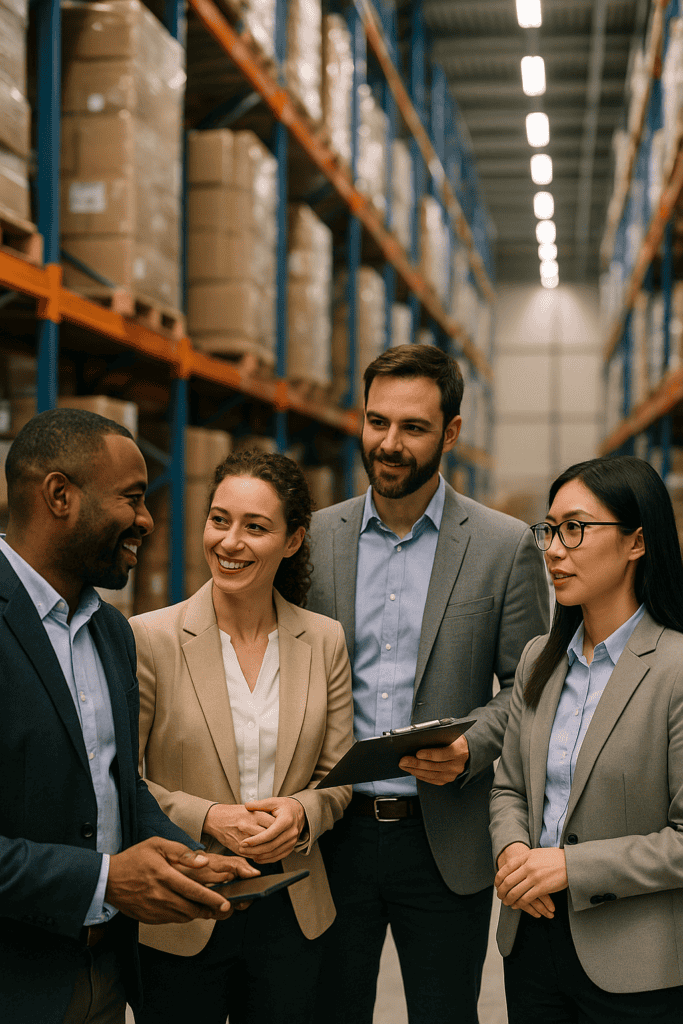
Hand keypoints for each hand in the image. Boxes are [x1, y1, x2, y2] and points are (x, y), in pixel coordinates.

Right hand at [105, 837, 259, 923]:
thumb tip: (203, 861)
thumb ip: (182, 852)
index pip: (192, 890)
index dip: (211, 898)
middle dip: (209, 910)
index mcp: (164, 875)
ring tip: (209, 909)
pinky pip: (172, 920)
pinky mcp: (150, 918)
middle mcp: (160, 895)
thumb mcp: (157, 845)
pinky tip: (188, 908)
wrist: (108, 880)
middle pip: (191, 908)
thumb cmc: (134, 859)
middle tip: (223, 909)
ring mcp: (154, 909)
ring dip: (197, 914)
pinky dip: (183, 916)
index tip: (225, 903)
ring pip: (183, 917)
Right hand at [203, 803, 276, 853]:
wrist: (216, 819)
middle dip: (275, 839)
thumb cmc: (234, 813)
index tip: (282, 830)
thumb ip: (263, 815)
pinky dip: (260, 855)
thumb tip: (277, 823)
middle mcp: (249, 825)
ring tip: (273, 847)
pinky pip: (253, 854)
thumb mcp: (250, 809)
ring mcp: (243, 837)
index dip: (279, 828)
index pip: (272, 824)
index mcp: (254, 814)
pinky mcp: (238, 847)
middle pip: (268, 836)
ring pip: (261, 847)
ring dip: (268, 849)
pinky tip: (263, 853)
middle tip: (280, 840)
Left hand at [238, 798, 305, 862]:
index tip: (243, 842)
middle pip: (271, 846)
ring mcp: (292, 841)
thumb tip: (246, 805)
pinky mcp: (292, 847)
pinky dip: (267, 859)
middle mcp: (291, 832)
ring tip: (246, 854)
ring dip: (259, 856)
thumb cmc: (285, 806)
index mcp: (286, 820)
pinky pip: (279, 856)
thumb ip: (259, 804)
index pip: (269, 834)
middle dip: (255, 850)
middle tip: (241, 850)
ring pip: (274, 853)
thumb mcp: (273, 802)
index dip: (256, 840)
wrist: (301, 812)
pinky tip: (257, 858)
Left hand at [398, 735, 468, 784]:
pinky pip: (432, 780)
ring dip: (415, 770)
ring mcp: (452, 775)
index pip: (443, 754)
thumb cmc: (453, 738)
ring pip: (431, 774)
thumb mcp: (449, 733)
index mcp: (459, 750)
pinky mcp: (447, 780)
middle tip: (402, 760)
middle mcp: (457, 765)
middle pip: (434, 766)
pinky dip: (420, 775)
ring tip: (403, 765)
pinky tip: (411, 770)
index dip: (430, 754)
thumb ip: (437, 735)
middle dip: (416, 763)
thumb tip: (417, 738)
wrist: (467, 750)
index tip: (417, 753)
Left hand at [495, 843, 565, 917]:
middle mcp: (528, 866)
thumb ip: (524, 859)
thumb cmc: (554, 858)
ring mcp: (534, 877)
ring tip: (507, 902)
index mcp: (525, 856)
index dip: (498, 878)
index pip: (506, 868)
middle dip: (501, 891)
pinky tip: (518, 905)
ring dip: (509, 899)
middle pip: (508, 881)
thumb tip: (512, 867)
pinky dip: (520, 903)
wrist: (570, 863)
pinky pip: (526, 898)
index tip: (496, 884)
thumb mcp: (536, 853)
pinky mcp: (542, 888)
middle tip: (500, 896)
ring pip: (515, 891)